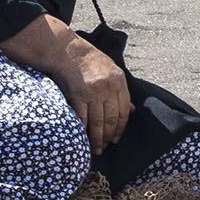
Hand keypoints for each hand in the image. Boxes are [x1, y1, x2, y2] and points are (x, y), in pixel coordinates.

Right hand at [0, 14, 131, 153]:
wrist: (67, 51)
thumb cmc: (89, 62)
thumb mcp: (111, 71)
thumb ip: (121, 91)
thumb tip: (132, 110)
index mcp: (119, 81)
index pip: (123, 111)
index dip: (120, 128)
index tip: (117, 138)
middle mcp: (108, 87)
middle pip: (111, 119)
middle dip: (108, 137)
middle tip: (105, 147)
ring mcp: (92, 92)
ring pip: (98, 122)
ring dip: (97, 139)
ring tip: (96, 149)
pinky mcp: (77, 95)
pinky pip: (82, 118)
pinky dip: (83, 131)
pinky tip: (83, 139)